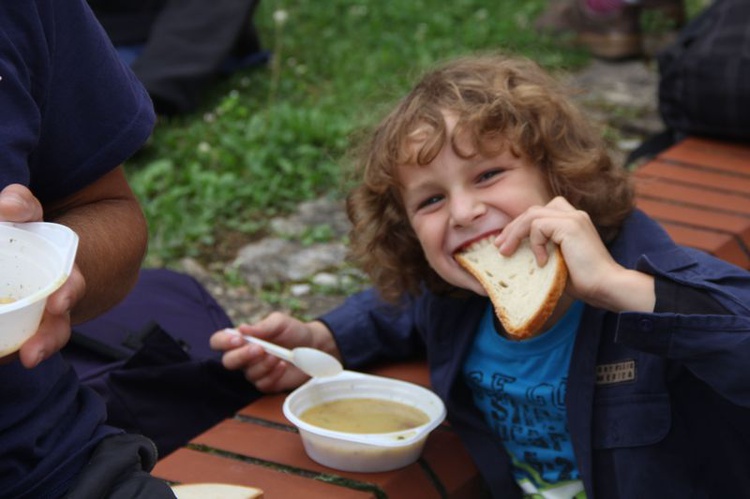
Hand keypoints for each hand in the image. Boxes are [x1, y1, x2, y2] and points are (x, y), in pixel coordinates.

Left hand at [0, 184, 84, 367]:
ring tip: (17, 361)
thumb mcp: (27, 211)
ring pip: (34, 342)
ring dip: (26, 353)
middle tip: (31, 355)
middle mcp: (54, 304)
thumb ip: (21, 204)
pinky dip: (3, 351)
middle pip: (57, 327)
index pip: (71, 287)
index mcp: (64, 276)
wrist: (27, 253)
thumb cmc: (26, 230)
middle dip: (46, 341)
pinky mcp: (12, 330)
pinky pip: (10, 344)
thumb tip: (8, 208)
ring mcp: (33, 321)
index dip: (68, 295)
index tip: (58, 304)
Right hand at [210, 312, 340, 392]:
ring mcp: (256, 371)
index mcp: (243, 338)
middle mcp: (245, 356)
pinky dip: (273, 374)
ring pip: (248, 374)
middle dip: (242, 356)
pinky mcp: (268, 383)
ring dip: (262, 365)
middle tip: (260, 349)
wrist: (315, 345)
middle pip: (228, 362)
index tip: (238, 339)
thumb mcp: (279, 322)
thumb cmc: (294, 331)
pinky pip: (262, 384)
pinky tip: (283, 366)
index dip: (223, 342)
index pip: (219, 341)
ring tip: (278, 356)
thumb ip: (262, 326)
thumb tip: (241, 329)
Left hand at [495, 196, 654, 311]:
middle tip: (499, 246)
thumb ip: (541, 251)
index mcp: (571, 221)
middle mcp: (573, 214)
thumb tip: (514, 252)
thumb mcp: (556, 262)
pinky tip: (541, 262)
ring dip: (514, 233)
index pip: (539, 213)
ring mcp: (573, 217)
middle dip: (512, 228)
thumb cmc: (583, 281)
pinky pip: (539, 226)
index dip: (519, 225)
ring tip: (506, 252)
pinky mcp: (570, 225)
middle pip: (532, 211)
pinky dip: (534, 243)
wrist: (606, 286)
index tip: (505, 243)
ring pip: (531, 215)